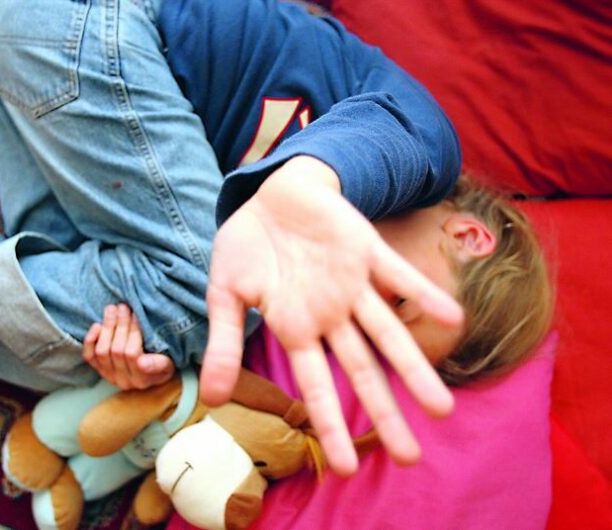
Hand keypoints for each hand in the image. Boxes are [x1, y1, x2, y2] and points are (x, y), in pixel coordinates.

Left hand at [83, 303, 175, 389]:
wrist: (151, 374)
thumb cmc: (161, 364)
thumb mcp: (168, 364)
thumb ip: (158, 364)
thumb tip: (142, 362)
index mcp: (141, 380)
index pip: (132, 354)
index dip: (133, 332)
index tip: (136, 314)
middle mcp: (123, 380)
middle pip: (116, 350)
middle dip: (120, 325)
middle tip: (123, 307)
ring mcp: (109, 376)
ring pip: (102, 351)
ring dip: (107, 328)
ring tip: (112, 310)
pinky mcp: (99, 369)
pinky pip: (89, 356)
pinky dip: (90, 340)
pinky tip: (98, 325)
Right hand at [200, 156, 462, 474]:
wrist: (270, 194)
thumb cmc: (245, 246)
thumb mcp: (224, 293)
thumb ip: (223, 342)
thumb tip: (209, 398)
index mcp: (295, 328)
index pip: (316, 386)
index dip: (331, 424)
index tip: (344, 468)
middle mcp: (330, 315)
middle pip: (362, 370)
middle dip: (385, 412)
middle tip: (410, 458)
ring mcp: (352, 286)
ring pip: (388, 333)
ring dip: (414, 368)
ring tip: (441, 408)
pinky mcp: (366, 250)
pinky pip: (399, 275)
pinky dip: (423, 294)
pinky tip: (452, 317)